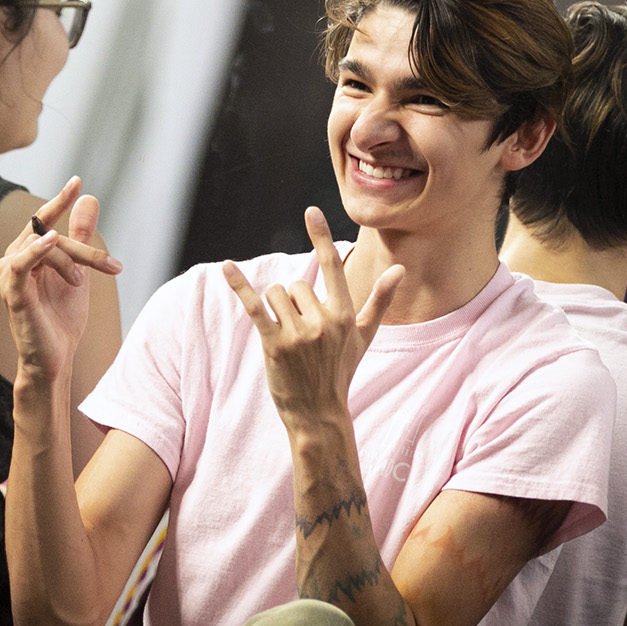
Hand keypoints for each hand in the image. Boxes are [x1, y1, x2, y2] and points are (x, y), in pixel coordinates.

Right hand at [0, 178, 121, 382]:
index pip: (43, 219)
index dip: (60, 200)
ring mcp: (9, 275)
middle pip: (49, 233)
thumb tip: (89, 199)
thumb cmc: (62, 319)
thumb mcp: (79, 270)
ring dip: (72, 260)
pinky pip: (21, 263)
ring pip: (44, 247)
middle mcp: (12, 260)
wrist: (56, 358)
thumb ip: (81, 236)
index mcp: (27, 254)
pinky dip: (37, 249)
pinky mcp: (12, 292)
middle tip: (112, 267)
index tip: (78, 180)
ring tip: (83, 281)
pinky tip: (52, 239)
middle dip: (83, 249)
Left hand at [220, 207, 400, 432]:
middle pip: (295, 285)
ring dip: (275, 310)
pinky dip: (239, 286)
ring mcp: (298, 334)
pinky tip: (226, 267)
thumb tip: (400, 269)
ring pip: (275, 295)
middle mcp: (323, 322)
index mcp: (343, 315)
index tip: (311, 211)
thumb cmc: (340, 372)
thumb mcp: (363, 337)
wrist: (319, 414)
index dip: (321, 237)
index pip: (331, 266)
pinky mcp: (274, 345)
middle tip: (301, 337)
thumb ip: (379, 300)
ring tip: (286, 337)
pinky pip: (254, 307)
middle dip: (293, 304)